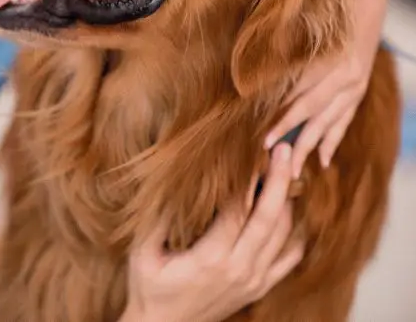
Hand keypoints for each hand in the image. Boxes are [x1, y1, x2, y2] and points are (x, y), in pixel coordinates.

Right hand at [121, 143, 303, 321]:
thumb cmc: (149, 289)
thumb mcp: (143, 252)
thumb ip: (158, 218)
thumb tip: (169, 181)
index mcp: (212, 258)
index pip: (238, 210)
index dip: (247, 179)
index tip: (251, 152)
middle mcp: (240, 269)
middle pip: (270, 218)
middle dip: (278, 181)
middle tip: (283, 151)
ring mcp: (254, 281)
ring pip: (284, 235)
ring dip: (287, 202)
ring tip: (286, 172)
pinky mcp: (259, 288)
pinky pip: (289, 258)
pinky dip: (295, 234)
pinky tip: (291, 213)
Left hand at [264, 0, 386, 177]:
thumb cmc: (323, 6)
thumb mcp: (299, 22)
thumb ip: (277, 46)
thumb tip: (247, 70)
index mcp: (330, 63)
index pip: (301, 99)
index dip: (281, 120)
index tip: (262, 138)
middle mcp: (347, 78)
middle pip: (315, 115)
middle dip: (293, 138)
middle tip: (270, 159)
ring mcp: (356, 86)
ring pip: (331, 122)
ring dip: (312, 146)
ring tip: (295, 170)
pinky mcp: (358, 90)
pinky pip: (345, 120)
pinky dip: (333, 139)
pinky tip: (323, 160)